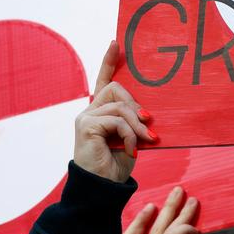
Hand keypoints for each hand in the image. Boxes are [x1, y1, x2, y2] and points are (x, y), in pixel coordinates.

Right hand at [74, 41, 157, 182]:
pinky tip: (131, 150)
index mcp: (99, 112)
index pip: (102, 81)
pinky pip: (117, 120)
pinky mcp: (86, 126)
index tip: (116, 44)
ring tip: (145, 141)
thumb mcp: (130, 138)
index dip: (108, 62)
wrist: (103, 188)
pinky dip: (129, 135)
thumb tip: (147, 113)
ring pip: (119, 105)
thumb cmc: (116, 166)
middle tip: (149, 124)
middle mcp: (89, 111)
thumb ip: (133, 121)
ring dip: (137, 125)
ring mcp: (85, 118)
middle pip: (115, 88)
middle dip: (135, 105)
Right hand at [122, 188, 222, 233]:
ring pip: (162, 230)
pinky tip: (195, 228)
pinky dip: (185, 227)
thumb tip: (177, 231)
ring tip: (192, 201)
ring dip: (178, 212)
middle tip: (178, 191)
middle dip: (165, 207)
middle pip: (149, 229)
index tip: (152, 206)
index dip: (139, 220)